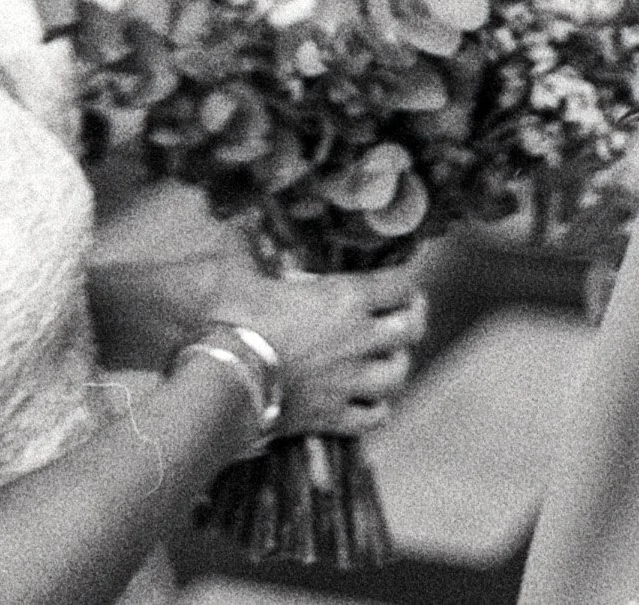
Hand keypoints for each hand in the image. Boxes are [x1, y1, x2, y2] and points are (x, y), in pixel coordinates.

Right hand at [206, 265, 426, 436]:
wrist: (224, 382)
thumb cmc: (232, 322)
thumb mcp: (238, 275)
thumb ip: (246, 248)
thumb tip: (239, 222)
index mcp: (344, 299)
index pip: (398, 286)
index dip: (405, 283)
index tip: (400, 284)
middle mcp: (357, 339)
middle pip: (412, 329)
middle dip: (414, 320)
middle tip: (407, 315)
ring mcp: (349, 381)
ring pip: (399, 374)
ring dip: (397, 365)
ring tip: (388, 359)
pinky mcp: (334, 415)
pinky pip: (373, 417)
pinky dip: (375, 409)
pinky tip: (368, 401)